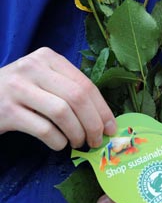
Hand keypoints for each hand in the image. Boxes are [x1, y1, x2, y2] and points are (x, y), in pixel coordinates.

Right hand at [0, 47, 115, 149]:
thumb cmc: (20, 89)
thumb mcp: (43, 78)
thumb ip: (69, 88)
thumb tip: (103, 117)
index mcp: (48, 57)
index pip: (85, 83)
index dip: (102, 108)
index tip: (111, 127)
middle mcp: (33, 68)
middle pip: (77, 97)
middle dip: (94, 123)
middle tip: (97, 140)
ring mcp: (18, 88)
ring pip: (62, 113)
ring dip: (77, 133)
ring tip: (78, 142)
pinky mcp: (7, 111)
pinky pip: (44, 129)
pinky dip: (58, 141)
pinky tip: (60, 144)